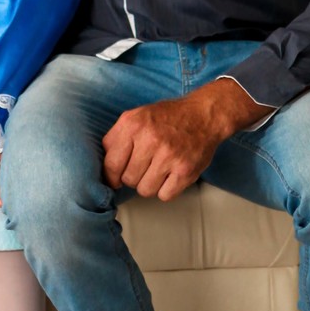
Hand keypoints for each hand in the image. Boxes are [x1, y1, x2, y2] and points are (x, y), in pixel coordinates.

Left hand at [101, 79, 270, 202]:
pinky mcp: (186, 170)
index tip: (116, 178)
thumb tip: (105, 169)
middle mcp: (150, 139)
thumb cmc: (167, 118)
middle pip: (128, 179)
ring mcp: (169, 156)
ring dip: (150, 184)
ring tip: (158, 170)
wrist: (203, 115)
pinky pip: (165, 195)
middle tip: (146, 165)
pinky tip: (171, 175)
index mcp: (133, 124)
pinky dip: (166, 190)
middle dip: (134, 176)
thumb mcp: (136, 116)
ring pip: (145, 190)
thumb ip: (116, 138)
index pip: (111, 163)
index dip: (112, 176)